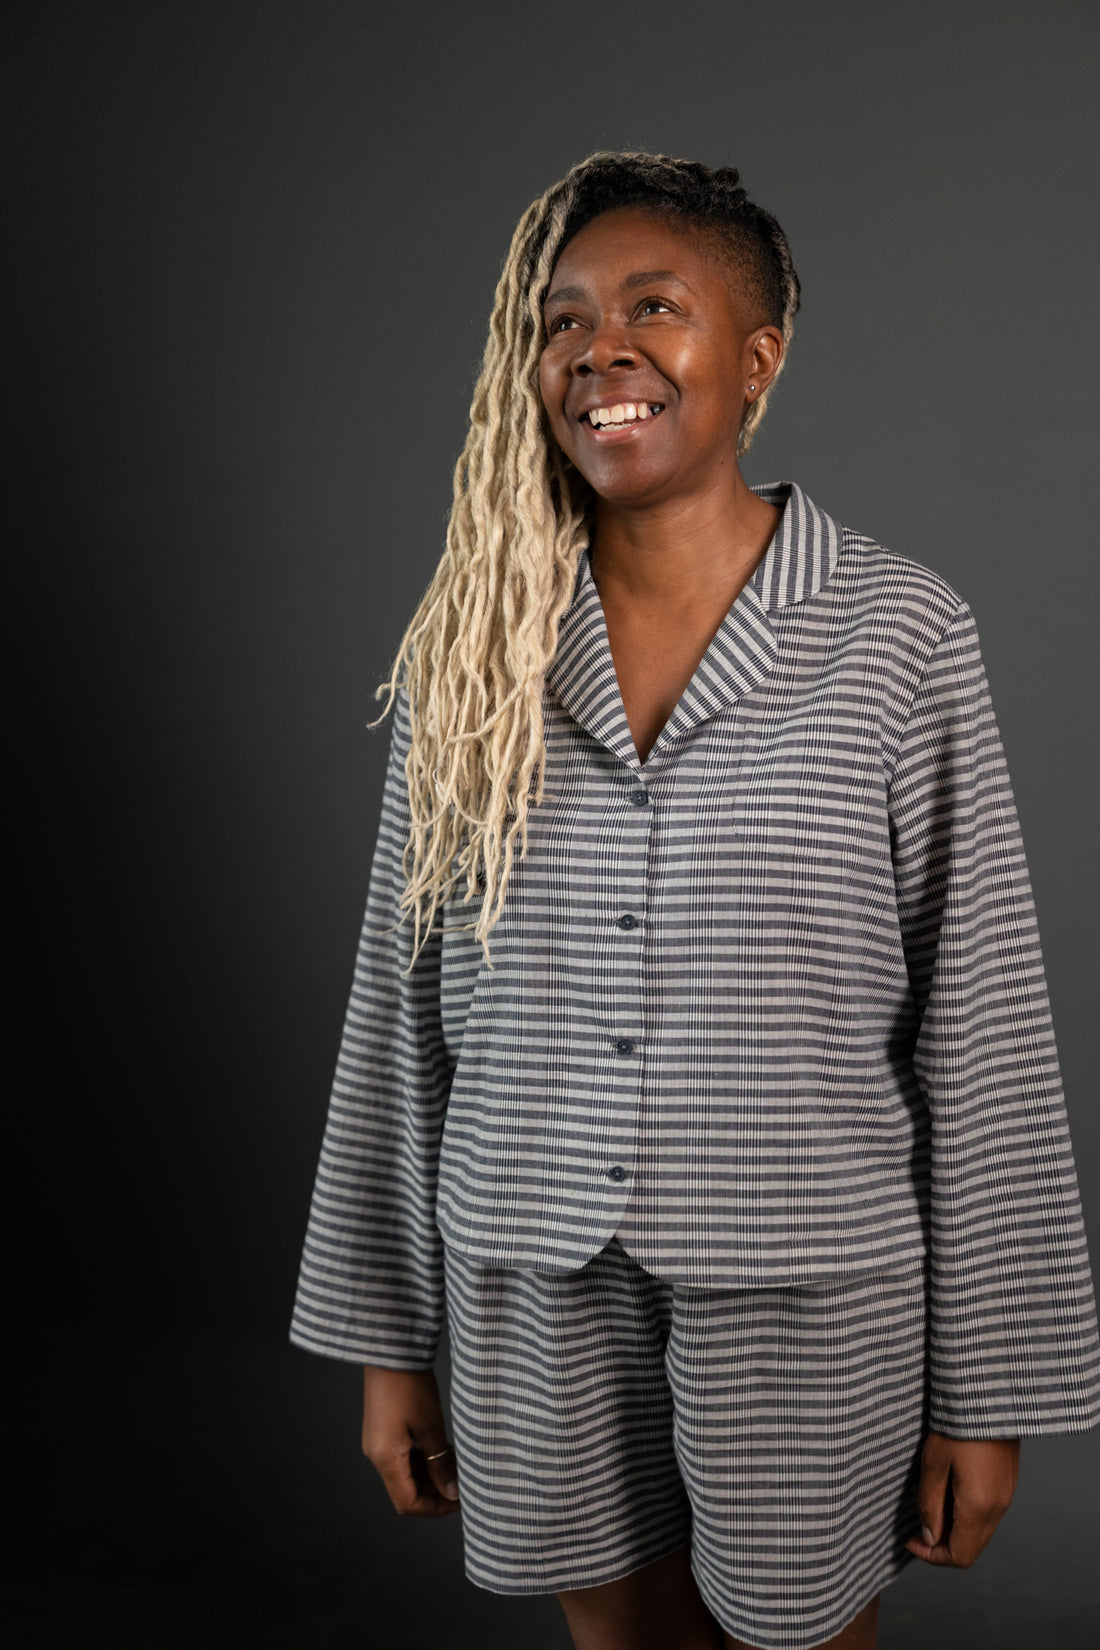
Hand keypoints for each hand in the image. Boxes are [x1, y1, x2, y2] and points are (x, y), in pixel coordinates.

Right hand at [360, 1365, 460, 1517]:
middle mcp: (376, 1455)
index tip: (461, 1501)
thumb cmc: (410, 1383)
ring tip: (455, 1466)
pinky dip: (420, 1462)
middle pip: (404, 1492)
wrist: (390, 1348)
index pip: (408, 1504)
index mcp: (385, 1458)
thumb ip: (440, 1463)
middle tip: (462, 1483)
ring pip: (403, 1476)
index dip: (436, 1508)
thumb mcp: (431, 1425)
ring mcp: (377, 1443)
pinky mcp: (381, 1431)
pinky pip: (400, 1459)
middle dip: (434, 1494)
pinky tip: (440, 1451)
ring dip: (428, 1477)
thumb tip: (452, 1492)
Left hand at [905, 1430, 1019, 1566]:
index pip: (960, 1556)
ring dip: (956, 1529)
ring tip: (932, 1504)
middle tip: (918, 1526)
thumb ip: (930, 1504)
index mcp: (978, 1507)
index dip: (933, 1556)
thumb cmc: (957, 1424)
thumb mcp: (933, 1463)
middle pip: (972, 1548)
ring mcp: (1007, 1495)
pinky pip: (988, 1514)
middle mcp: (998, 1508)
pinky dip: (968, 1515)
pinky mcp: (1008, 1482)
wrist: (990, 1395)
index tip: (911, 1539)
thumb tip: (929, 1537)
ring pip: (981, 1532)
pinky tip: (950, 1490)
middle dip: (943, 1545)